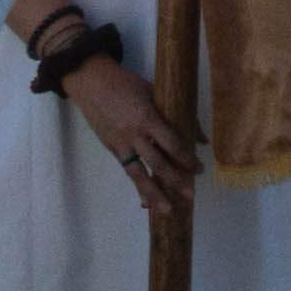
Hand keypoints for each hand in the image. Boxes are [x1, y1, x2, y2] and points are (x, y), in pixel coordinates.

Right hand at [61, 48, 197, 201]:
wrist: (89, 80)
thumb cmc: (126, 83)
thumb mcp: (154, 92)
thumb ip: (177, 114)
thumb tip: (201, 138)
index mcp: (147, 118)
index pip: (171, 144)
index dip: (186, 159)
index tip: (199, 169)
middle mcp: (133, 134)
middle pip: (157, 163)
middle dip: (174, 181)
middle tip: (190, 196)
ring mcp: (120, 143)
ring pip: (138, 174)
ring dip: (153, 194)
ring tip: (165, 211)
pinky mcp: (110, 148)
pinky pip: (126, 170)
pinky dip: (137, 184)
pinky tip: (145, 198)